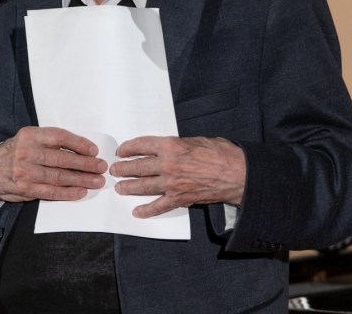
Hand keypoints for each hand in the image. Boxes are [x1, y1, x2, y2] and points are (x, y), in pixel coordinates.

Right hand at [0, 126, 107, 202]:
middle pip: (62, 158)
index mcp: (30, 135)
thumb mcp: (28, 138)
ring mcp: (26, 172)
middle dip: (85, 163)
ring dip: (82, 179)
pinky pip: (52, 192)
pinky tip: (81, 192)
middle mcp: (27, 152)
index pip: (59, 137)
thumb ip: (49, 141)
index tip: (94, 150)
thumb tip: (80, 148)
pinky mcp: (27, 189)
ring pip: (59, 176)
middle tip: (101, 167)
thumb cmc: (16, 152)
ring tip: (97, 181)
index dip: (79, 143)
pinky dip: (68, 193)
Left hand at [109, 136, 245, 217]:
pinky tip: (137, 211)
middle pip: (138, 166)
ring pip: (143, 186)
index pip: (141, 145)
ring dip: (128, 187)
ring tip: (119, 187)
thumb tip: (165, 148)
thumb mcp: (194, 140)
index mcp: (170, 146)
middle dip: (123, 168)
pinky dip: (146, 210)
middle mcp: (167, 164)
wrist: (236, 173)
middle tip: (115, 169)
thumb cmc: (220, 153)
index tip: (121, 151)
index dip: (128, 148)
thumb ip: (176, 145)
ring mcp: (172, 183)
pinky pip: (158, 206)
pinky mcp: (179, 198)